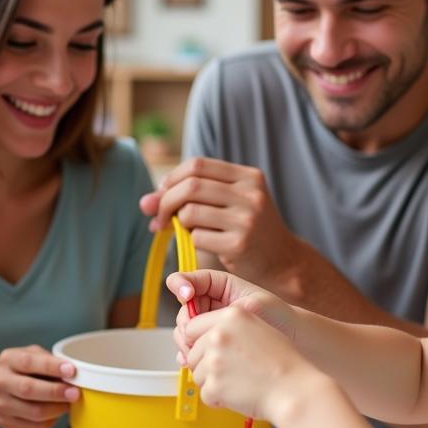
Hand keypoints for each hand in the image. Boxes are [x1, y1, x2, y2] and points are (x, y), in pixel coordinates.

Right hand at [0, 346, 78, 427]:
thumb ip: (48, 360)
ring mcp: (1, 404)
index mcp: (8, 360)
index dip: (52, 367)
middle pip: (29, 389)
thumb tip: (73, 373)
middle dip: (56, 392)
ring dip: (57, 409)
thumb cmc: (18, 370)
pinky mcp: (6, 422)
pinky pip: (36, 426)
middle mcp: (0, 382)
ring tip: (69, 403)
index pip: (29, 362)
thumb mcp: (29, 355)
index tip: (71, 370)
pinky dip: (52, 420)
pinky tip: (56, 412)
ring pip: (35, 412)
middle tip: (75, 393)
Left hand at [139, 157, 299, 284]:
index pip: (197, 165)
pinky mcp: (239, 245)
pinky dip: (191, 240)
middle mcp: (250, 194)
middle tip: (159, 217)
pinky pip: (196, 237)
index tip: (162, 194)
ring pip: (190, 212)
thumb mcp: (230, 204)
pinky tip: (202, 244)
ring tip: (183, 231)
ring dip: (178, 223)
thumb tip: (144, 202)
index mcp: (249, 176)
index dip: (172, 178)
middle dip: (166, 201)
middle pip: (190, 185)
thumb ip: (191, 196)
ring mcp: (246, 219)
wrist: (283, 262)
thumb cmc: (249, 230)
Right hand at [166, 268, 296, 361]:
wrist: (289, 341)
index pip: (187, 280)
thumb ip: (228, 303)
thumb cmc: (278, 317)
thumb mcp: (256, 304)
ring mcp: (207, 324)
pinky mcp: (208, 343)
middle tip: (195, 334)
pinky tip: (194, 360)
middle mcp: (209, 304)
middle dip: (186, 324)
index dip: (181, 285)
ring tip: (200, 351)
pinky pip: (190, 348)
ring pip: (184, 332)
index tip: (187, 296)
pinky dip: (189, 355)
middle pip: (182, 311)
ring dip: (187, 343)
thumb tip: (209, 308)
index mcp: (217, 285)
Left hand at [181, 303, 314, 423]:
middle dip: (206, 366)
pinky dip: (218, 398)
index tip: (210, 352)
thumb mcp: (257, 329)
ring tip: (240, 382)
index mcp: (230, 315)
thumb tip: (195, 341)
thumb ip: (226, 330)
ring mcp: (214, 360)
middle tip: (232, 372)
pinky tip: (239, 393)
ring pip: (196, 375)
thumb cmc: (281, 363)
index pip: (192, 327)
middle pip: (192, 353)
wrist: (294, 389)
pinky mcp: (214, 384)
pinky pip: (205, 394)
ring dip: (213, 383)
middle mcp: (219, 334)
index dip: (198, 342)